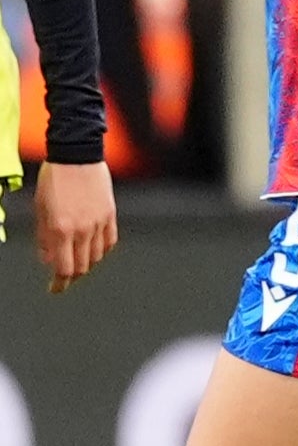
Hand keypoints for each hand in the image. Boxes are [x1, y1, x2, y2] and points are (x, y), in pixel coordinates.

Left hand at [32, 160, 114, 293]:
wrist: (77, 155)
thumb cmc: (54, 178)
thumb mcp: (40, 209)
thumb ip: (43, 237)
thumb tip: (47, 259)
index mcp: (61, 229)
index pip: (64, 268)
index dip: (60, 284)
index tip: (55, 289)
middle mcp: (82, 229)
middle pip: (82, 266)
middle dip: (72, 276)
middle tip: (65, 278)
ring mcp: (99, 223)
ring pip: (97, 256)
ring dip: (87, 262)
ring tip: (78, 260)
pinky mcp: (110, 215)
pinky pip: (109, 241)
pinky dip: (101, 249)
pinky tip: (94, 248)